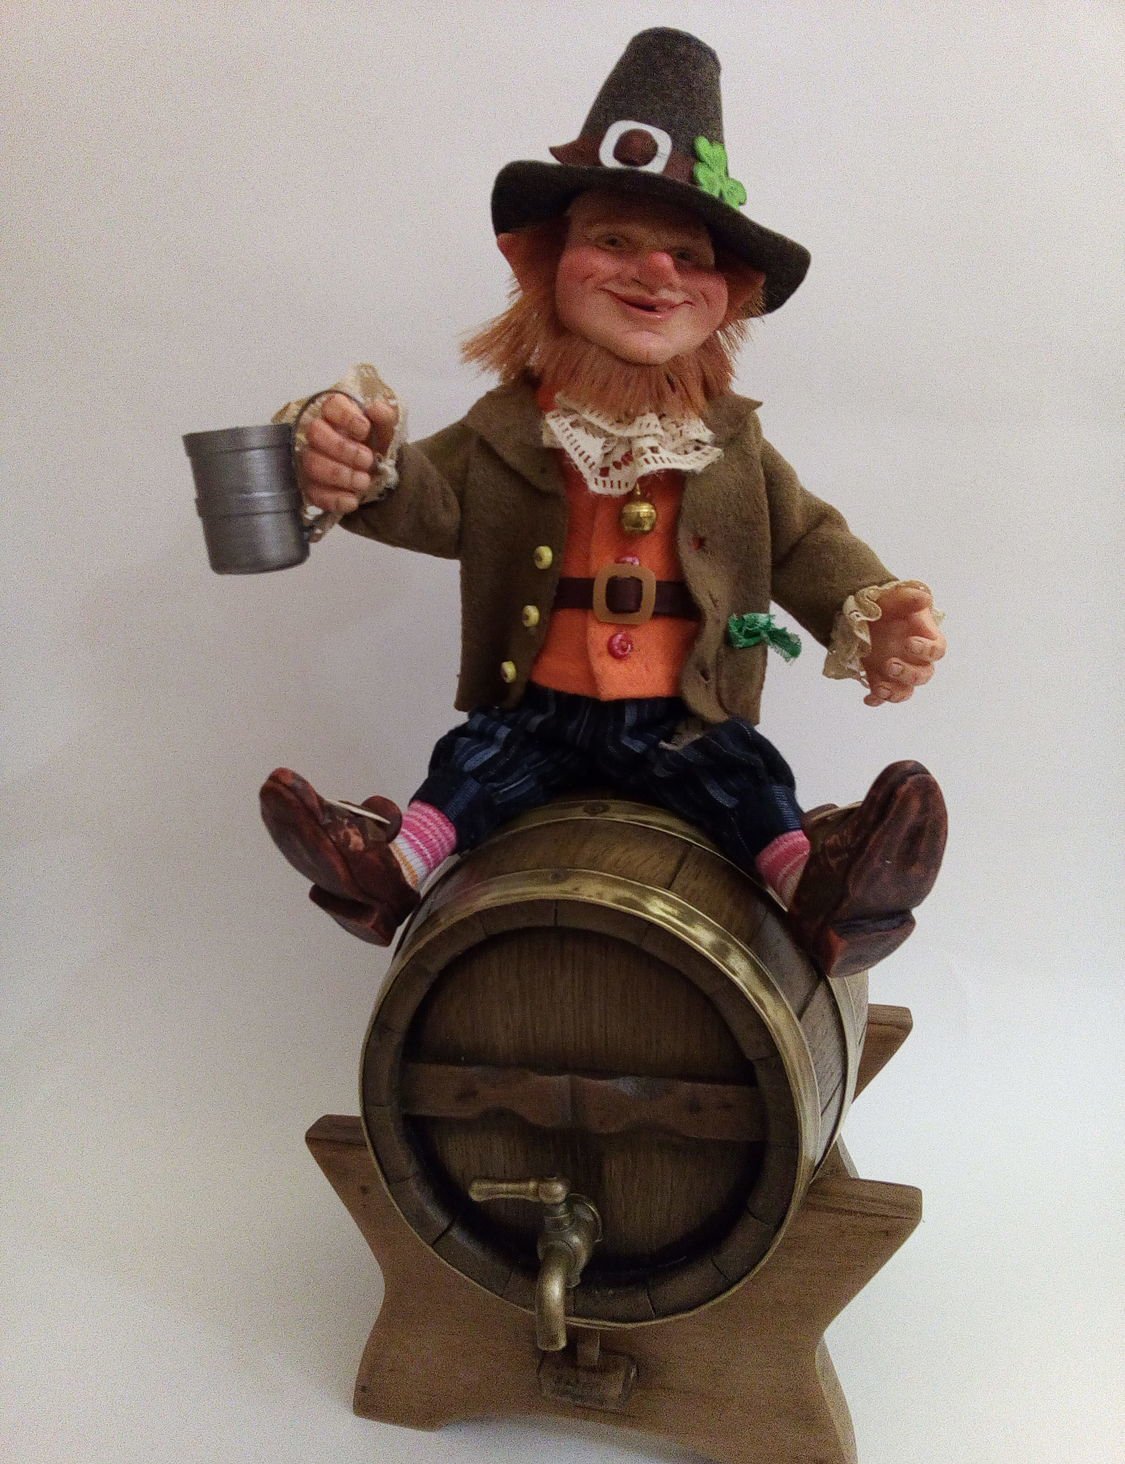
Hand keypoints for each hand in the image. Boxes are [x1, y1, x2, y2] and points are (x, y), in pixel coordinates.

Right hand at [298, 393, 398, 514]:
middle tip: (368, 460)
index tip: (364, 429)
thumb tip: (374, 409)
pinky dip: (334, 499)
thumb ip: (387, 416)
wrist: (380, 476)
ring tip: (364, 482)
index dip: (345, 416)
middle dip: (343, 448)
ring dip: (340, 475)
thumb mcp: (389, 431)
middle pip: (316, 433)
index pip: (330, 405)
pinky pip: (314, 493)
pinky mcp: (311, 486)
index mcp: (337, 415)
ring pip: (313, 464)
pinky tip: (353, 501)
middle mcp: (319, 435)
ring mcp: (311, 460)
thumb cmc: (378, 447)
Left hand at [861, 584, 945, 706]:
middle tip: (890, 665)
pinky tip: (868, 698)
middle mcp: (916, 660)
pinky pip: (882, 695)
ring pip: (906, 691)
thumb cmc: (890, 605)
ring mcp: (899, 672)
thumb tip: (924, 598)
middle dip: (908, 674)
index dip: (926, 650)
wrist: (867, 614)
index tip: (909, 643)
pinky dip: (877, 699)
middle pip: (923, 675)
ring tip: (880, 689)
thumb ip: (910, 598)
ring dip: (895, 693)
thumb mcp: (897, 597)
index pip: (936, 651)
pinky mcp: (880, 679)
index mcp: (926, 639)